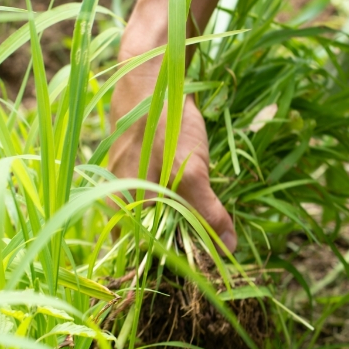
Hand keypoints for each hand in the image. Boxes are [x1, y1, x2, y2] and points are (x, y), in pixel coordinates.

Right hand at [109, 76, 236, 251]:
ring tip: (217, 239)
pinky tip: (203, 215)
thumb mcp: (190, 169)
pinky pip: (163, 208)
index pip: (153, 257)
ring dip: (189, 234)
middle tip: (221, 254)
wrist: (151, 78)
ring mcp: (128, 194)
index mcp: (124, 210)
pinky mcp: (141, 181)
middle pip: (157, 245)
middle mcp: (120, 208)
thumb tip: (228, 248)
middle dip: (188, 252)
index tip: (214, 270)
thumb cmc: (163, 121)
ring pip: (162, 226)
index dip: (183, 267)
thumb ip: (206, 211)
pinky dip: (184, 214)